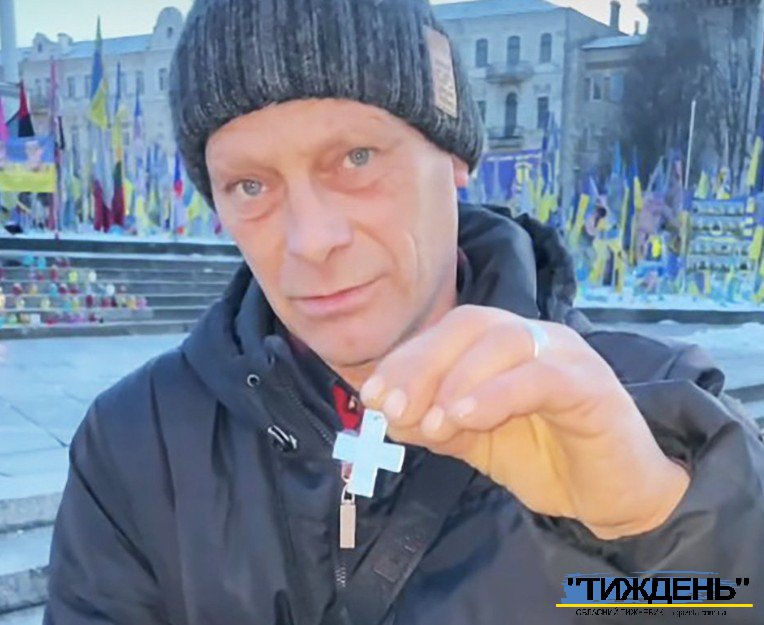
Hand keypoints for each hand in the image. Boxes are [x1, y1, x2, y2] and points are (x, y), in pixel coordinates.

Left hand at [360, 305, 689, 539]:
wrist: (611, 497)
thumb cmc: (544, 459)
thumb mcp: (474, 440)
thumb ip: (435, 422)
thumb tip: (384, 414)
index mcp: (502, 345)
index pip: (448, 332)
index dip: (405, 359)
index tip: (370, 395)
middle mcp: (534, 337)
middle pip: (470, 325)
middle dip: (421, 364)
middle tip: (392, 408)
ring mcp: (565, 356)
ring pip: (503, 341)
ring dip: (456, 380)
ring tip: (433, 424)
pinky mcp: (591, 386)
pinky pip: (539, 377)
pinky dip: (495, 393)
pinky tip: (465, 419)